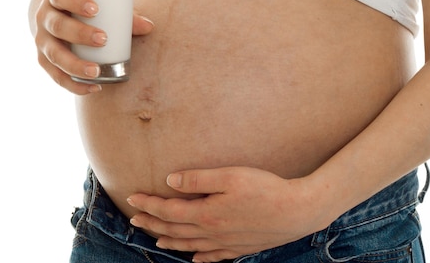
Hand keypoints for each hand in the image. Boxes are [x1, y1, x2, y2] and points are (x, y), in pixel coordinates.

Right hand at [33, 0, 153, 93]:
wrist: (55, 11)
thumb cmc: (83, 4)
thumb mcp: (97, 1)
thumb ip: (122, 12)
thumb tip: (149, 27)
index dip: (75, 1)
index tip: (95, 9)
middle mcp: (44, 19)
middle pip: (58, 26)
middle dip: (80, 34)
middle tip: (104, 39)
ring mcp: (42, 41)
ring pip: (55, 54)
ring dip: (76, 64)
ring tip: (97, 71)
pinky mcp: (45, 60)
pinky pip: (57, 76)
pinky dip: (75, 85)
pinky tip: (94, 88)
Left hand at [127, 167, 322, 262]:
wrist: (297, 211)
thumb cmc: (265, 188)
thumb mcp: (230, 176)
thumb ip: (198, 179)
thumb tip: (170, 181)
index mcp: (206, 213)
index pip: (168, 211)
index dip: (148, 205)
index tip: (132, 198)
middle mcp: (212, 232)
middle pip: (174, 230)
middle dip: (152, 224)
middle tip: (134, 220)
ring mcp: (226, 243)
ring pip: (190, 245)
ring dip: (170, 241)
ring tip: (156, 240)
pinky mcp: (239, 248)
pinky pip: (213, 256)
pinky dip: (198, 257)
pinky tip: (194, 258)